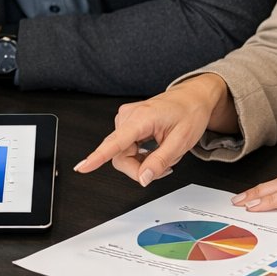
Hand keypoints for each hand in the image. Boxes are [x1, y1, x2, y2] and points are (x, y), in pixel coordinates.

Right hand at [74, 74, 231, 185]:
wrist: (193, 97)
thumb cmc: (189, 113)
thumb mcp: (181, 142)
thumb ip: (160, 161)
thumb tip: (143, 178)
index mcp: (141, 118)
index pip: (115, 142)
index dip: (98, 157)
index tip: (83, 167)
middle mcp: (128, 116)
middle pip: (120, 155)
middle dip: (139, 168)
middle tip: (163, 168)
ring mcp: (126, 118)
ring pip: (122, 154)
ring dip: (142, 161)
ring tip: (163, 153)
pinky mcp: (127, 123)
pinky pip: (126, 147)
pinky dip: (140, 154)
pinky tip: (154, 148)